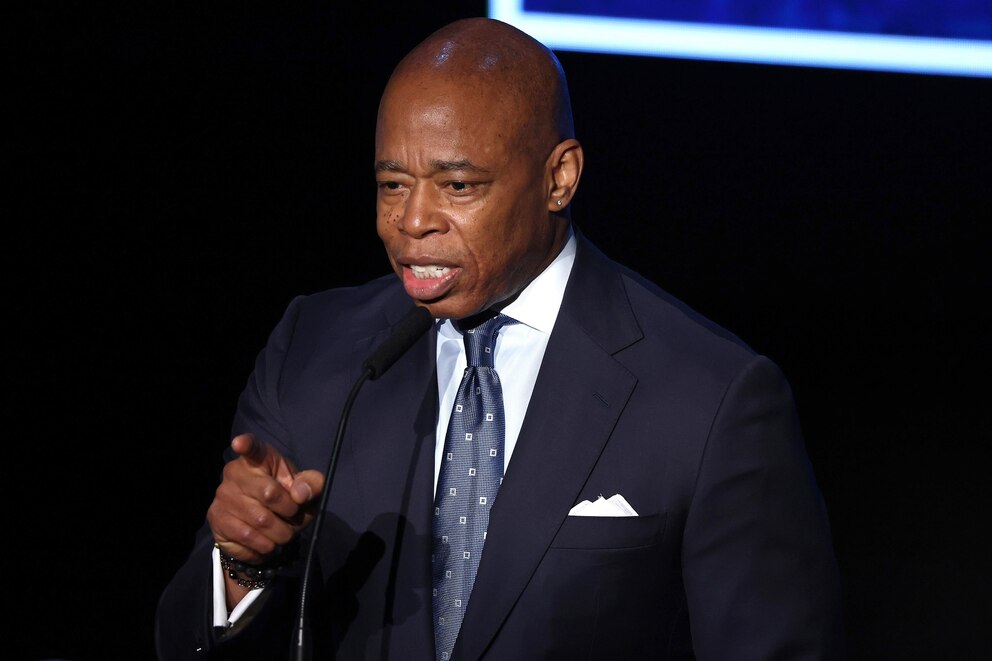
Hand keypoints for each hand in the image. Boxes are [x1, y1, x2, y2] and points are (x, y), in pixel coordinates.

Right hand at [207, 433, 323, 564]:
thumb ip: (312, 484)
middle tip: (293, 517)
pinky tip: (266, 542)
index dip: (246, 444)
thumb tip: (300, 494)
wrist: (266, 526)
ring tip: (282, 532)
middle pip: (269, 493)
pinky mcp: (216, 518)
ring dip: (280, 533)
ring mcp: (223, 495)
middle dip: (290, 512)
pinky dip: (264, 546)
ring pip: (260, 521)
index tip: (240, 443)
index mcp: (260, 457)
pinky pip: (246, 539)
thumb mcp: (306, 488)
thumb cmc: (287, 496)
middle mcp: (235, 472)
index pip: (252, 447)